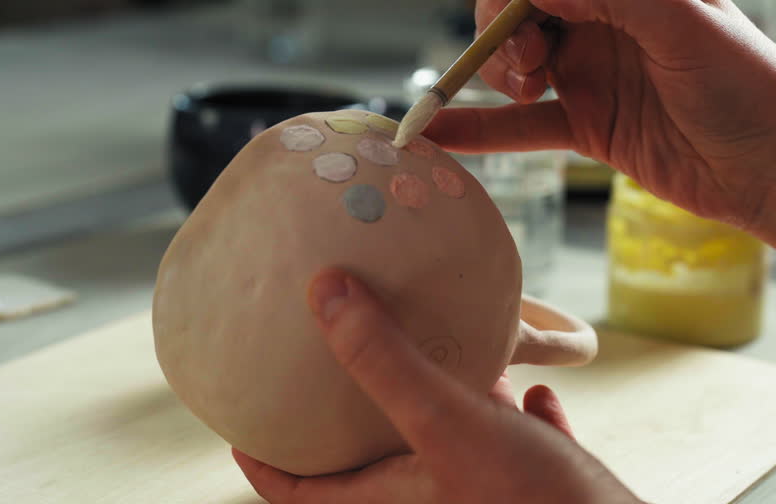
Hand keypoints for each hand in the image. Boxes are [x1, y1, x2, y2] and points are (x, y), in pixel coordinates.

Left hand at [234, 268, 641, 503]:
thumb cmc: (532, 503)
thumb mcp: (447, 422)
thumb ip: (386, 360)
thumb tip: (324, 293)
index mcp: (391, 499)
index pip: (299, 491)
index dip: (263, 459)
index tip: (243, 416)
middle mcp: (431, 496)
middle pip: (368, 457)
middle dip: (351, 411)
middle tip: (330, 362)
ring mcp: (483, 490)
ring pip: (442, 442)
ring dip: (433, 398)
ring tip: (427, 348)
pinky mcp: (532, 485)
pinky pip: (509, 443)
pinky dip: (509, 410)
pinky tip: (524, 382)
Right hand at [424, 0, 775, 227]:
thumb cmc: (751, 83)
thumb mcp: (686, 22)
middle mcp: (601, 14)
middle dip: (499, 18)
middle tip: (528, 58)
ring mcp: (590, 69)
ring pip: (511, 53)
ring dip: (497, 68)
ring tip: (529, 90)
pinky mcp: (587, 124)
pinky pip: (521, 124)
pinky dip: (480, 126)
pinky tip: (439, 131)